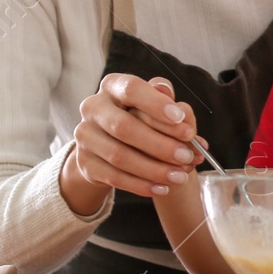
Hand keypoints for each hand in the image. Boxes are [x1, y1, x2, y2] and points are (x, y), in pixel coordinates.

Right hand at [67, 74, 203, 203]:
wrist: (108, 146)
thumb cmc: (139, 119)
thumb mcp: (154, 106)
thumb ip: (169, 107)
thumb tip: (183, 111)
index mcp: (112, 86)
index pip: (131, 89)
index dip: (156, 104)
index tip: (180, 118)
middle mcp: (93, 107)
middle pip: (124, 126)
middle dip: (160, 144)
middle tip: (187, 156)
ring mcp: (85, 136)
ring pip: (119, 156)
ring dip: (154, 169)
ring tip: (180, 176)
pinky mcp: (85, 163)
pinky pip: (114, 177)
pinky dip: (141, 184)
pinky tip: (162, 188)